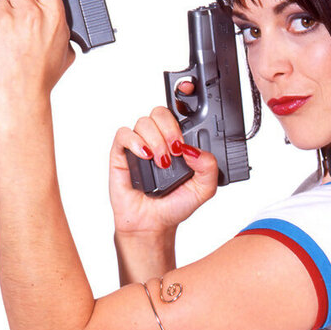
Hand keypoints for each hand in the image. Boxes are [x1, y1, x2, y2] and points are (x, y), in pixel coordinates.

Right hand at [110, 100, 218, 234]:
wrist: (152, 225)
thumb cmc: (174, 206)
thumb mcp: (204, 189)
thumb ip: (209, 167)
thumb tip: (194, 150)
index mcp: (178, 143)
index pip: (179, 115)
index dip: (182, 104)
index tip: (187, 114)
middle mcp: (158, 140)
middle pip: (160, 113)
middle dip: (170, 129)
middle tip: (175, 151)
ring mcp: (139, 146)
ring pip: (144, 122)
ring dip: (155, 140)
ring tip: (161, 163)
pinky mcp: (121, 154)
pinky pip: (124, 134)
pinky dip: (135, 142)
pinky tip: (145, 156)